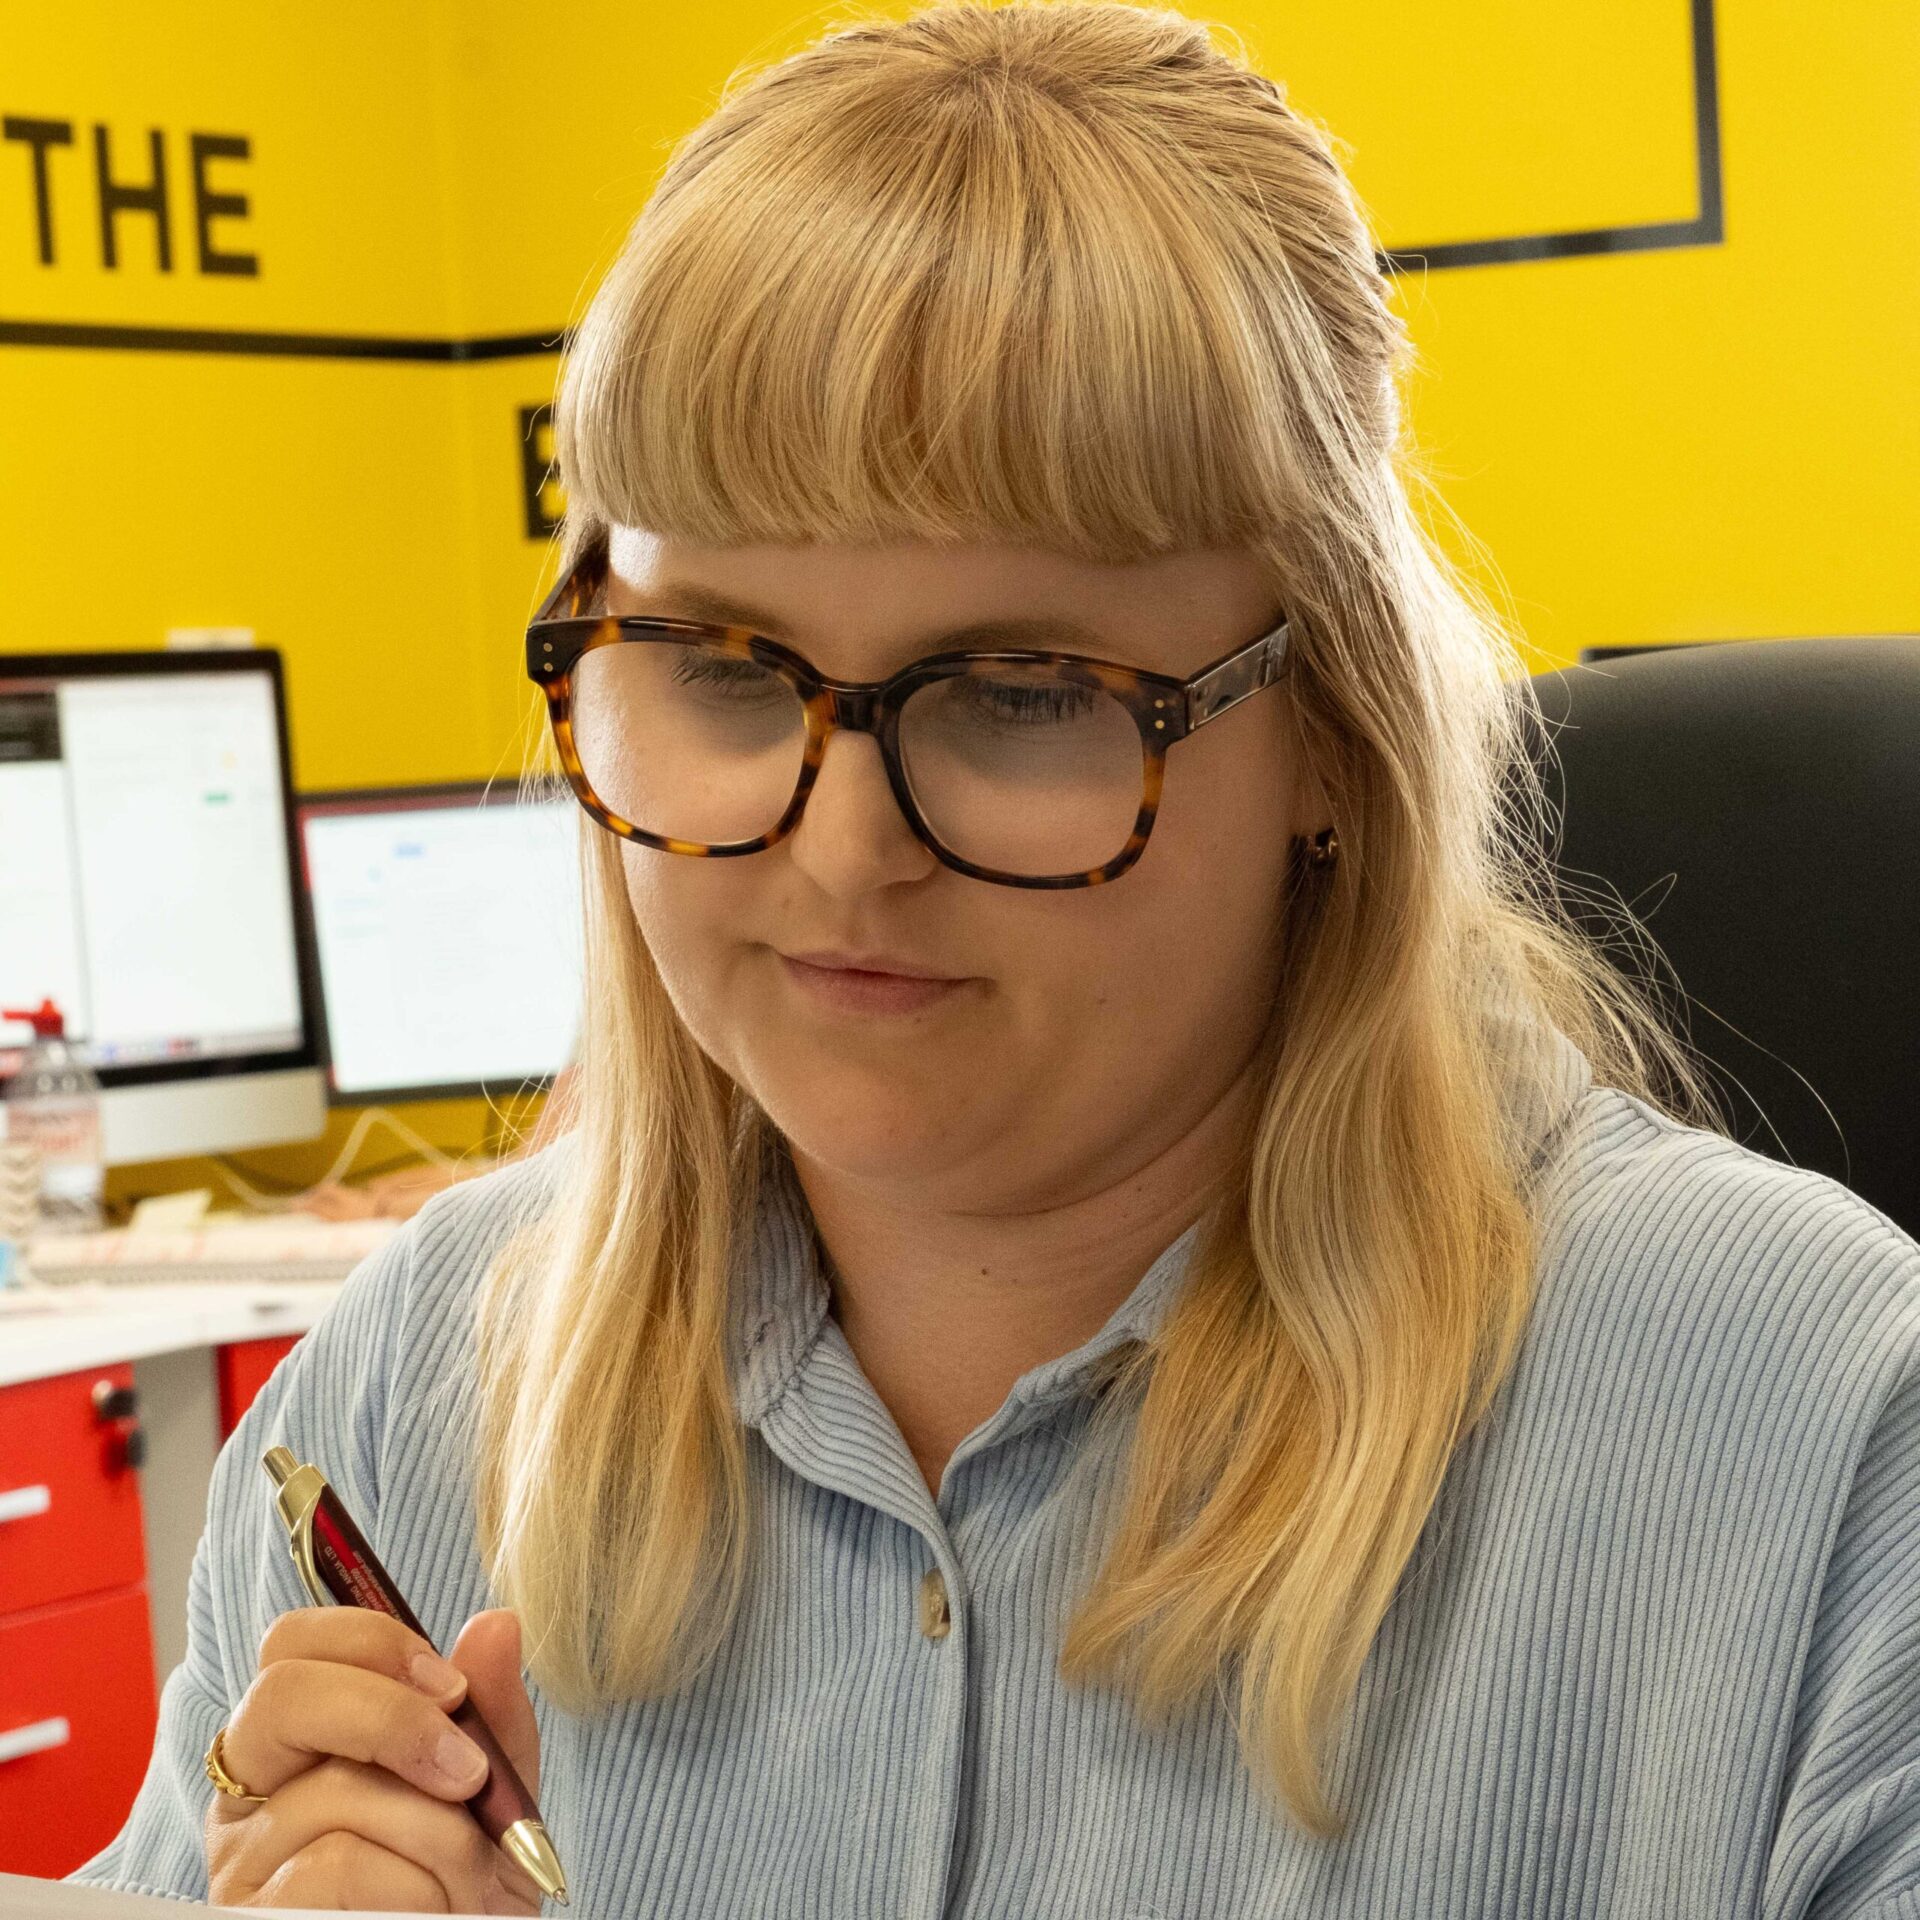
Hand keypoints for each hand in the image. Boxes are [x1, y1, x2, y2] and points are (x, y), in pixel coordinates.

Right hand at [205, 1607, 544, 1912]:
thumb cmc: (465, 1882)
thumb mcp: (491, 1788)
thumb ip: (490, 1709)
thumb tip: (497, 1624)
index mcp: (299, 1742)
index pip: (292, 1644)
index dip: (373, 1644)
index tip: (455, 1689)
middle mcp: (250, 1795)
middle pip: (284, 1695)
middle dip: (395, 1718)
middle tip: (469, 1773)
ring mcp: (240, 1863)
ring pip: (336, 1791)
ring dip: (438, 1832)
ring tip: (470, 1883)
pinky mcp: (254, 1919)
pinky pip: (336, 1867)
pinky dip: (415, 1886)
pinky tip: (433, 1913)